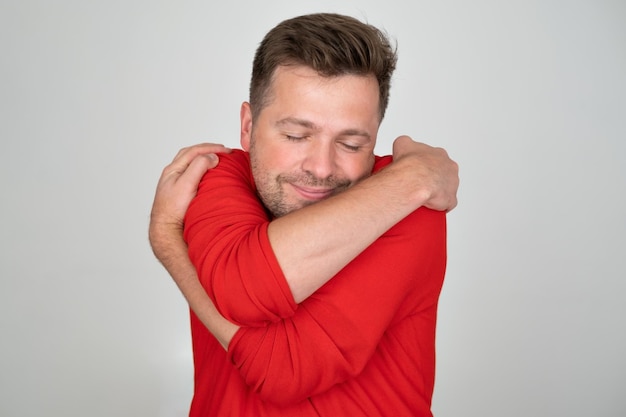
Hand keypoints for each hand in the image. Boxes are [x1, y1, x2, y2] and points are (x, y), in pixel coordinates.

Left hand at [149, 143, 230, 257]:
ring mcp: (176, 185)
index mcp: (173, 170)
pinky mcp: (181, 194)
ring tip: (218, 161)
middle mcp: (173, 175)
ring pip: (191, 165)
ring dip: (205, 160)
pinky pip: (192, 176)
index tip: (227, 150)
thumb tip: (212, 156)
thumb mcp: (186, 184)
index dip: (211, 148)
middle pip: (191, 155)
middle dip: (208, 150)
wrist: (166, 230)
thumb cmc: (173, 210)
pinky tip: (210, 177)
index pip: (194, 151)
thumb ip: (198, 167)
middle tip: (224, 152)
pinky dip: (203, 171)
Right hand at [392, 136, 458, 211]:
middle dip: (432, 179)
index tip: (416, 170)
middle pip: (442, 174)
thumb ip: (404, 142)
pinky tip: (429, 207)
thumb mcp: (402, 143)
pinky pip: (446, 204)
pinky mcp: (450, 199)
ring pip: (445, 189)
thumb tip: (402, 146)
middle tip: (417, 185)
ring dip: (436, 192)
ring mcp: (452, 184)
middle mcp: (450, 167)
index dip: (425, 165)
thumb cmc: (409, 163)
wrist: (413, 180)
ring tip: (422, 197)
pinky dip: (439, 206)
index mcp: (440, 154)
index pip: (434, 159)